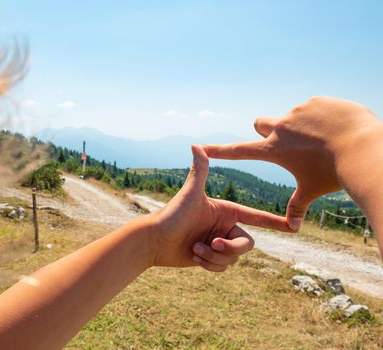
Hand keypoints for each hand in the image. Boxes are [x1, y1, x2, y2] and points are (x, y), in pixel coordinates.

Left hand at [148, 145, 291, 271]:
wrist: (154, 240)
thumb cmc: (171, 214)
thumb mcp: (190, 194)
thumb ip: (199, 170)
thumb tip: (196, 144)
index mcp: (226, 211)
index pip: (256, 217)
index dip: (275, 222)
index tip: (294, 226)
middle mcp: (225, 226)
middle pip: (247, 244)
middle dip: (230, 248)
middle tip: (211, 243)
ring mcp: (218, 243)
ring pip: (234, 259)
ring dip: (214, 257)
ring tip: (196, 249)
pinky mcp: (211, 257)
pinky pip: (222, 267)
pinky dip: (209, 265)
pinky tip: (194, 256)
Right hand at [202, 96, 380, 230]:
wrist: (361, 147)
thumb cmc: (333, 172)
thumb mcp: (311, 189)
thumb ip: (298, 206)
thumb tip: (293, 227)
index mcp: (274, 149)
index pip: (239, 151)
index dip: (220, 150)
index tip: (202, 147)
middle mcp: (281, 127)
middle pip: (261, 123)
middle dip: (266, 130)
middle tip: (284, 140)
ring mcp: (298, 111)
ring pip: (292, 117)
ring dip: (301, 126)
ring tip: (324, 140)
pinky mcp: (316, 101)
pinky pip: (313, 108)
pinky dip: (320, 118)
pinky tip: (336, 128)